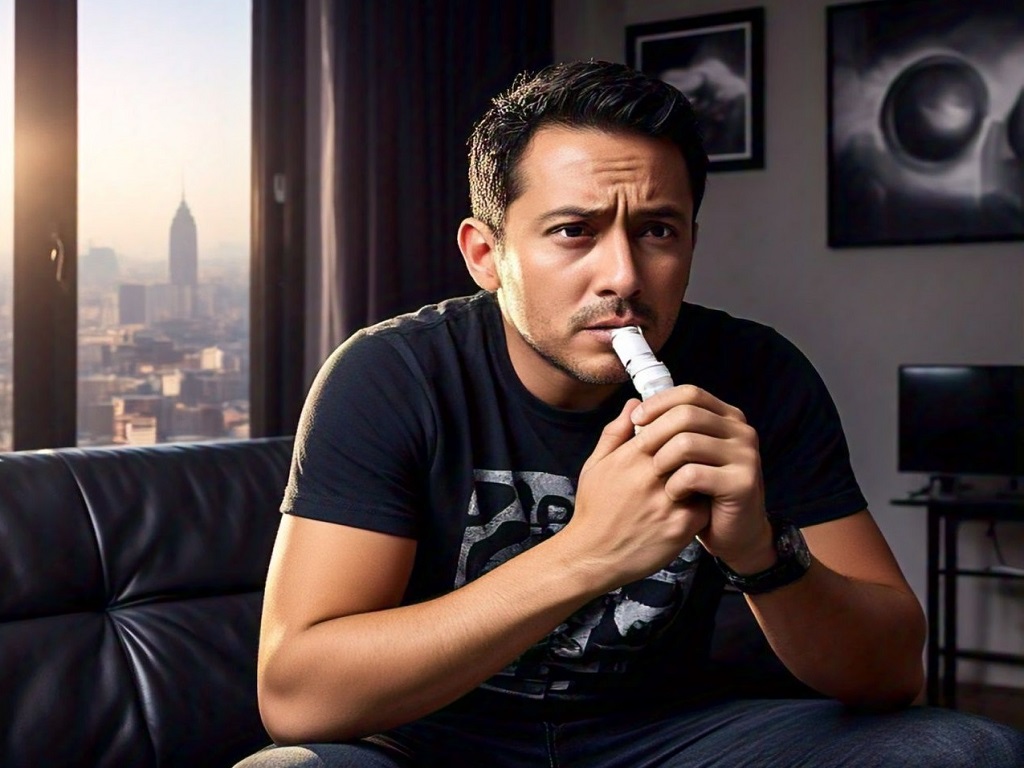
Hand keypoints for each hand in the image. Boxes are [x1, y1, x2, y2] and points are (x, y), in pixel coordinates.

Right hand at [562, 398, 710, 590]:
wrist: (592, 557)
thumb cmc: (593, 509)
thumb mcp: (595, 465)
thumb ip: (616, 432)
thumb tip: (635, 404)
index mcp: (630, 458)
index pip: (668, 423)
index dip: (679, 424)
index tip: (682, 430)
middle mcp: (651, 478)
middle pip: (689, 445)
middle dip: (697, 445)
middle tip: (700, 449)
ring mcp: (668, 503)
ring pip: (702, 473)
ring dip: (705, 471)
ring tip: (703, 474)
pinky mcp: (681, 528)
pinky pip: (706, 504)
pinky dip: (706, 500)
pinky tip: (699, 501)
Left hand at [628, 385, 770, 569]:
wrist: (732, 535)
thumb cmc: (699, 493)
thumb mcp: (677, 457)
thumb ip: (654, 429)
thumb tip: (630, 404)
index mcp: (726, 417)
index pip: (689, 394)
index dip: (658, 403)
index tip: (636, 420)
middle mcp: (740, 431)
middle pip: (686, 414)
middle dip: (654, 433)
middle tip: (638, 454)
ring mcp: (745, 455)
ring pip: (687, 442)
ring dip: (662, 461)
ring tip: (657, 478)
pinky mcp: (742, 483)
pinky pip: (693, 474)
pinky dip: (674, 485)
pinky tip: (673, 495)